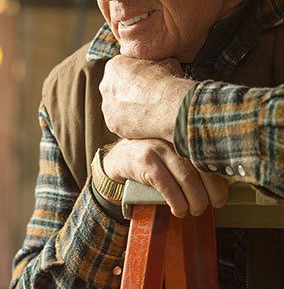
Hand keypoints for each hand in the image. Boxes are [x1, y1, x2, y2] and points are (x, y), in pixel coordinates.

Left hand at [100, 55, 193, 141]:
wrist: (167, 106)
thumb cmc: (166, 81)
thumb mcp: (162, 60)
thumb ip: (152, 61)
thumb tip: (158, 63)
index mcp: (113, 66)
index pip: (121, 68)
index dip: (136, 74)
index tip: (147, 80)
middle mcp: (105, 86)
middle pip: (115, 88)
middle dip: (128, 92)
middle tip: (146, 97)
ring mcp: (108, 108)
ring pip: (116, 107)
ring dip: (128, 109)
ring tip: (147, 111)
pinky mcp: (113, 125)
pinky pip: (121, 123)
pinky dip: (131, 123)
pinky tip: (145, 122)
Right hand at [103, 138, 227, 217]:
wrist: (118, 159)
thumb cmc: (152, 158)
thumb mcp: (173, 153)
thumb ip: (192, 160)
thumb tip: (221, 183)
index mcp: (183, 134)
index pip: (209, 151)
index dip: (221, 173)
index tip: (225, 191)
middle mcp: (172, 137)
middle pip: (201, 164)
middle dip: (212, 190)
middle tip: (214, 204)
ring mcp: (158, 147)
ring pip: (187, 176)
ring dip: (196, 199)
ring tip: (196, 210)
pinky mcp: (144, 162)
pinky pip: (166, 184)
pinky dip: (176, 201)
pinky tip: (178, 209)